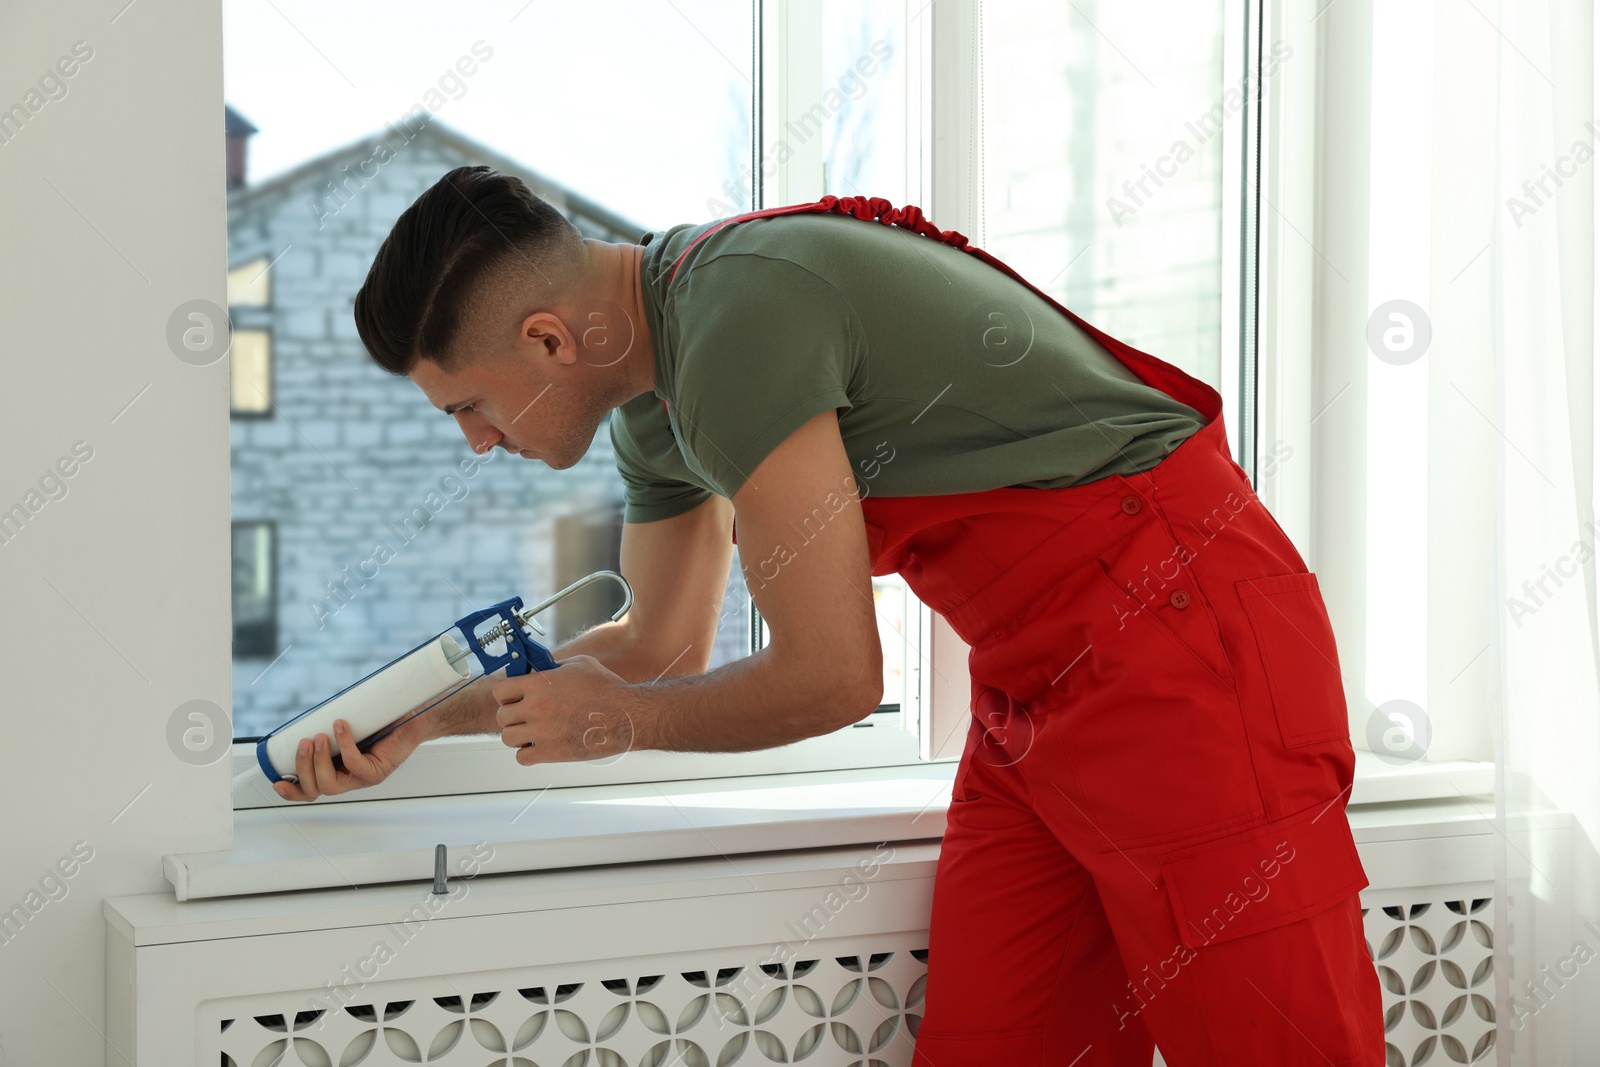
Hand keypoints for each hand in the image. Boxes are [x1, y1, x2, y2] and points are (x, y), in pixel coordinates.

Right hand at [272, 715, 425, 801]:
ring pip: (331, 784)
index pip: (310, 790)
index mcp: (337, 771)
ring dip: (319, 761)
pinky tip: (341, 726)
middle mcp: (349, 779)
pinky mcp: (378, 771)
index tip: (276, 780)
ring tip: (319, 736)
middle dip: (303, 767)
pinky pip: (355, 765)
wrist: (414, 717)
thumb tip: (306, 716)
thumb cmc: (381, 719)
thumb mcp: (348, 724)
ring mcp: (364, 778)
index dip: (292, 791)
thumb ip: (328, 725)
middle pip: (315, 789)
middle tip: (304, 741)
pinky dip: (345, 745)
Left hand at [492, 655, 637, 764]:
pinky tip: (539, 746)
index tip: (512, 698)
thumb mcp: (579, 665)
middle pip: (502, 716)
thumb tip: (540, 670)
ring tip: (531, 733)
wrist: (627, 715)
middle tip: (524, 716)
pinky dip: (527, 754)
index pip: (500, 691)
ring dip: (517, 735)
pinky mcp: (551, 752)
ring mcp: (542, 732)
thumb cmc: (607, 689)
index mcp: (539, 684)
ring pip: (508, 738)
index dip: (505, 695)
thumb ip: (554, 667)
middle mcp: (536, 707)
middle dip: (511, 716)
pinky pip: (522, 757)